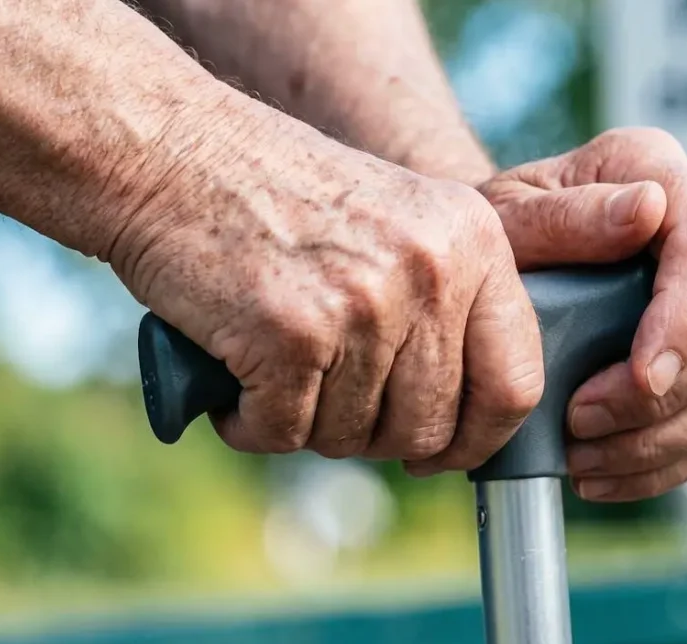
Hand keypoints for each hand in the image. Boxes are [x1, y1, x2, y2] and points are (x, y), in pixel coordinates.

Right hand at [110, 111, 543, 470]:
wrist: (171, 151)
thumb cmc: (277, 194)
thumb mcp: (400, 221)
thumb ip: (445, 304)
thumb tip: (466, 422)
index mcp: (473, 242)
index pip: (516, 382)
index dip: (478, 437)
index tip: (440, 450)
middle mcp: (430, 272)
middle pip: (430, 426)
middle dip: (374, 436)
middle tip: (327, 403)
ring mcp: (362, 305)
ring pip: (355, 437)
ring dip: (306, 425)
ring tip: (272, 372)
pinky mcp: (290, 336)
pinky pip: (284, 432)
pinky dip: (251, 424)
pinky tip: (235, 385)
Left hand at [478, 128, 686, 501]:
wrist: (499, 256)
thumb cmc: (501, 227)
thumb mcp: (507, 210)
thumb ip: (564, 215)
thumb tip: (646, 212)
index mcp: (663, 178)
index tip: (642, 377)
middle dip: (664, 396)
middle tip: (579, 422)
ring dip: (661, 440)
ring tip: (581, 456)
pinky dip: (660, 466)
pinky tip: (599, 474)